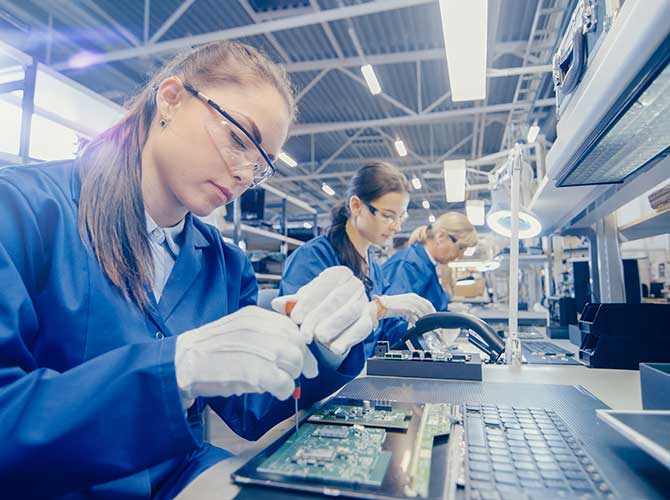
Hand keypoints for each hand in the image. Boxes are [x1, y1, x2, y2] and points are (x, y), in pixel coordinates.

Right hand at [174, 306, 317, 407]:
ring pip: (294, 362)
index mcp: (254, 316)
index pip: (291, 327)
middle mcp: (259, 328)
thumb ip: (262, 333)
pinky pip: (285, 383)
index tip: (304, 361)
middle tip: (292, 376)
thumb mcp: (237, 330)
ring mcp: (258, 349)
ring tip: (276, 382)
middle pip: (297, 344)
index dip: (300, 346)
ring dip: (290, 376)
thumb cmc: (208, 352)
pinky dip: (284, 390)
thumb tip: (291, 348)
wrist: (181, 364)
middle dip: (299, 362)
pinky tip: (273, 391)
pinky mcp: (255, 372)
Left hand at [272, 266, 373, 355]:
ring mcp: (363, 301)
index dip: (307, 303)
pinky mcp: (370, 318)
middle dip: (319, 318)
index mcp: (337, 274)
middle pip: (336, 299)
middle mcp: (353, 284)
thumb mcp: (307, 300)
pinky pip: (362, 328)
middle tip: (306, 334)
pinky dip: (349, 339)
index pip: (322, 286)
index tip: (296, 318)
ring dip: (335, 327)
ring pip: (350, 312)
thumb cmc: (322, 303)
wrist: (344, 311)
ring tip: (321, 339)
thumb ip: (293, 302)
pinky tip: (336, 348)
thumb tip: (277, 303)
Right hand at [373, 293, 435, 325]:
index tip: (434, 318)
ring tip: (427, 325)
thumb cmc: (391, 308)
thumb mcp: (404, 309)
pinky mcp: (406, 306)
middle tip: (434, 323)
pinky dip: (418, 319)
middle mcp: (413, 297)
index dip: (432, 310)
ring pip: (422, 310)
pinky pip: (416, 313)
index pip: (427, 303)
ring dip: (425, 318)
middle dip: (431, 315)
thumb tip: (417, 321)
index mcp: (413, 296)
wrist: (381, 306)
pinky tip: (418, 324)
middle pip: (427, 306)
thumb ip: (411, 314)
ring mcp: (410, 301)